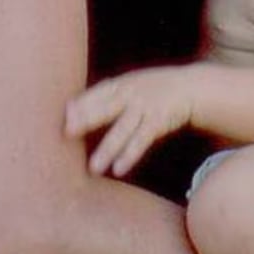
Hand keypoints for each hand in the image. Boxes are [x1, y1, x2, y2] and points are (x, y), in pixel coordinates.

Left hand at [64, 67, 194, 176]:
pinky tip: (118, 169)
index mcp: (120, 84)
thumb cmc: (151, 88)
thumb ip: (104, 95)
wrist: (190, 86)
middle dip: (87, 118)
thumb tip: (69, 108)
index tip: (63, 114)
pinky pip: (142, 139)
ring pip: (123, 129)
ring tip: (93, 169)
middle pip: (106, 107)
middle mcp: (131, 93)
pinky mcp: (159, 121)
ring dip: (108, 149)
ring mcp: (145, 107)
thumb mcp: (129, 84)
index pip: (96, 93)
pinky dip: (130, 154)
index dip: (81, 103)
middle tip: (67, 132)